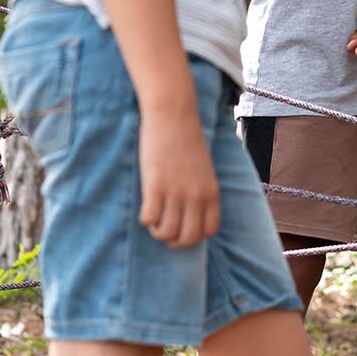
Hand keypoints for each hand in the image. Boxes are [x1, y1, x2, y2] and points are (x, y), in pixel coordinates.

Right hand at [138, 109, 220, 246]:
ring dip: (157, 230)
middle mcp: (196, 196)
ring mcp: (176, 192)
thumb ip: (201, 191)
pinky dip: (145, 219)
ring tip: (153, 217)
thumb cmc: (186, 139)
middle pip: (188, 238)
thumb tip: (191, 213)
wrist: (173, 115)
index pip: (209, 230)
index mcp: (211, 192)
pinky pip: (149, 218)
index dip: (194, 236)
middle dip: (174, 240)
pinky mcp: (156, 185)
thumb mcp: (204, 169)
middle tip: (164, 228)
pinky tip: (145, 208)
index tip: (182, 229)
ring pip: (167, 232)